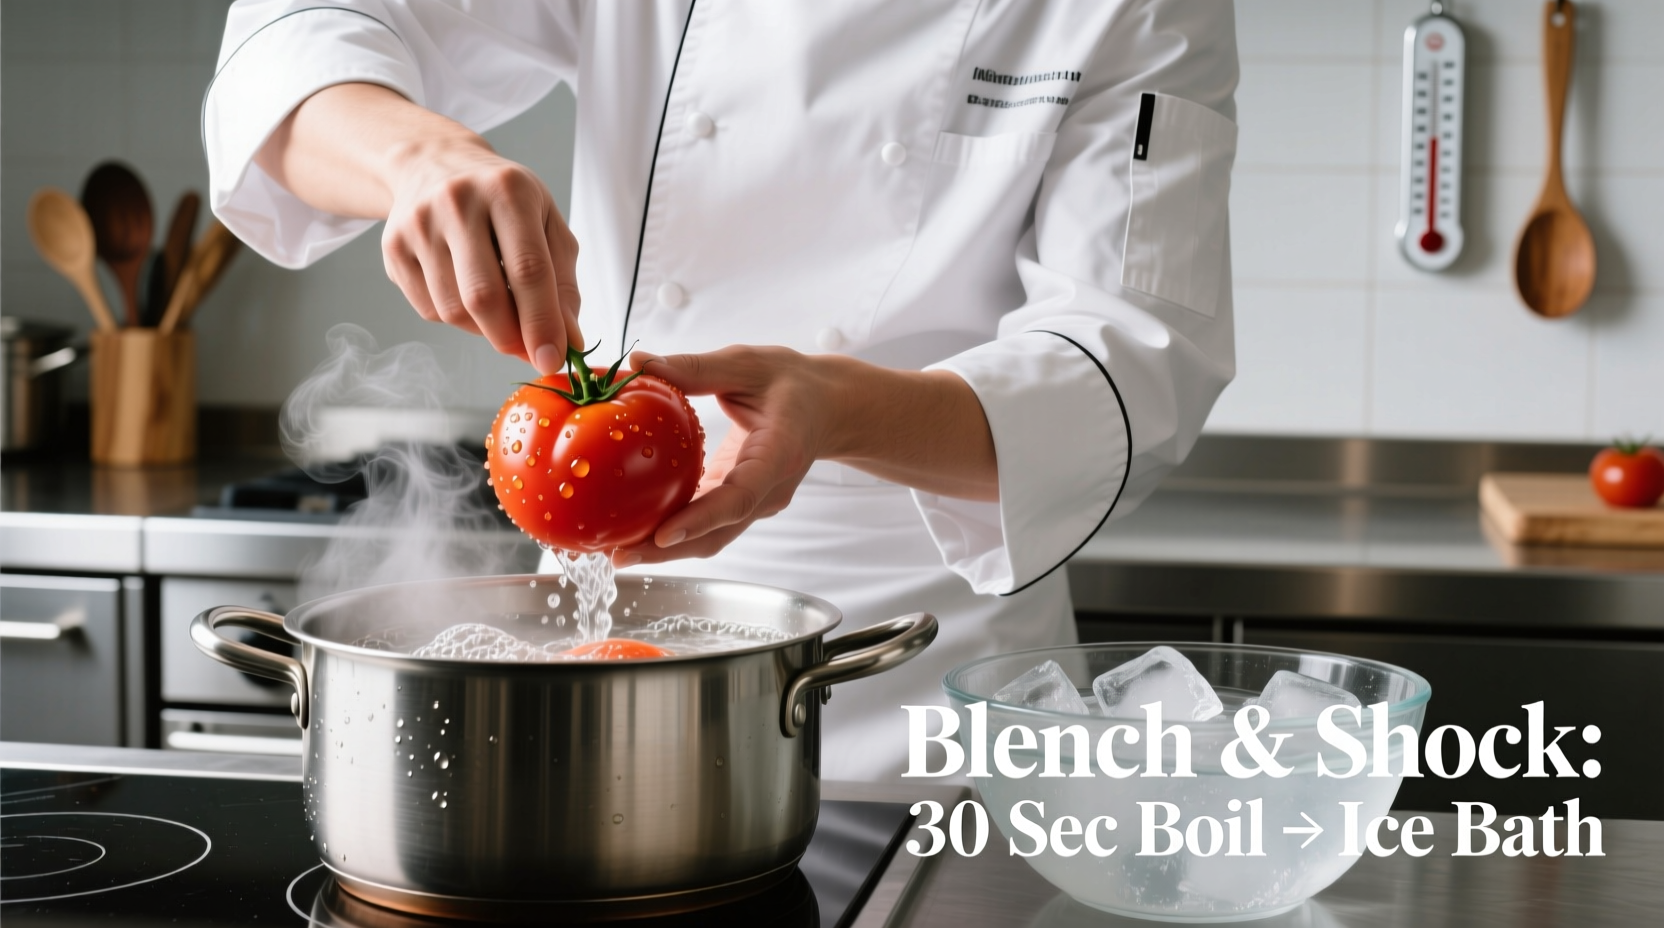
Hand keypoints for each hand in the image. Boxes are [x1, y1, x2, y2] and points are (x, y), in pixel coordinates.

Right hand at [256, 83, 581, 373]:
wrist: (433, 165)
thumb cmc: (501, 199)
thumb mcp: (546, 223)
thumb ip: (563, 282)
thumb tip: (570, 340)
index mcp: (508, 191)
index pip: (529, 271)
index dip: (542, 323)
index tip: (553, 360)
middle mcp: (458, 203)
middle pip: (485, 297)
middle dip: (510, 338)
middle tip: (527, 350)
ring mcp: (419, 225)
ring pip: (454, 310)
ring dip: (484, 330)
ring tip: (500, 311)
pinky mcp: (393, 248)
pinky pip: (429, 309)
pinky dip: (456, 318)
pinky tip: (466, 292)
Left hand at [613, 346, 830, 565]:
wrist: (828, 409)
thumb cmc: (794, 384)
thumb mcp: (749, 364)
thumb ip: (696, 368)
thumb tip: (640, 363)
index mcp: (777, 455)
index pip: (740, 497)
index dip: (701, 519)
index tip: (664, 535)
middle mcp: (768, 490)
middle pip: (718, 533)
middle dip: (668, 550)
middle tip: (619, 554)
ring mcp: (755, 503)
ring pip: (710, 537)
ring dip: (664, 549)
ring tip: (616, 550)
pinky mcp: (738, 502)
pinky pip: (705, 524)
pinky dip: (671, 531)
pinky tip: (633, 527)